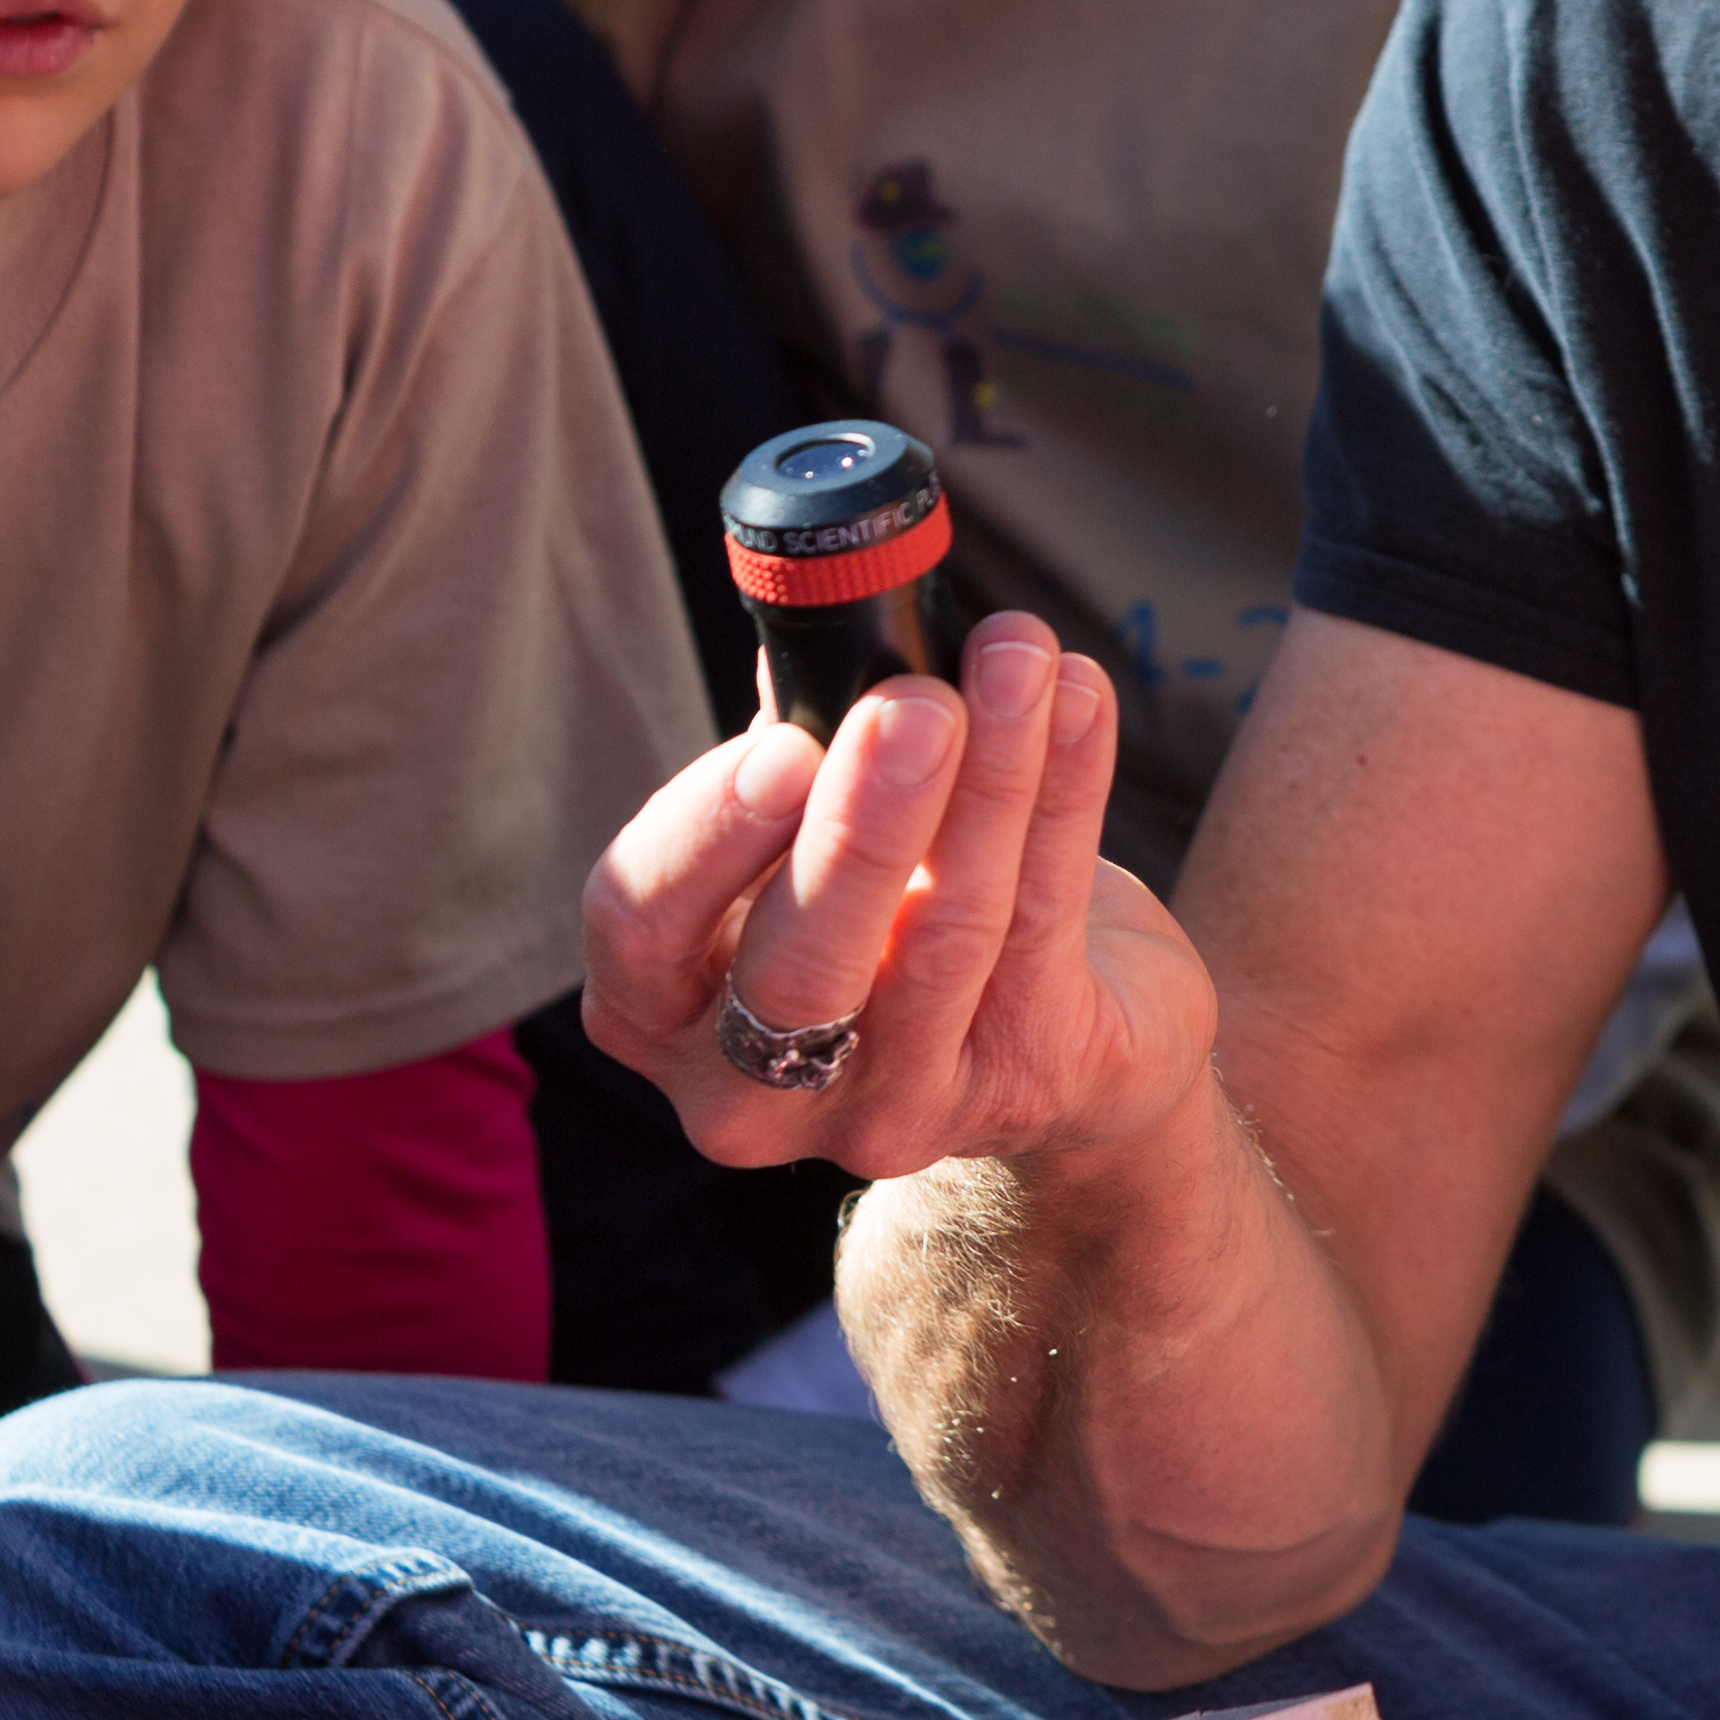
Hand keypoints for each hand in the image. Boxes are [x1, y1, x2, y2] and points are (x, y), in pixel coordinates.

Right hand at [581, 611, 1210, 1183]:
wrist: (1046, 1023)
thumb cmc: (889, 897)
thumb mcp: (808, 826)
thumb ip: (796, 734)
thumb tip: (824, 609)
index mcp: (660, 1009)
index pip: (640, 924)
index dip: (706, 835)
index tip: (785, 746)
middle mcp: (754, 1092)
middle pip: (795, 973)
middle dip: (862, 827)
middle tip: (915, 707)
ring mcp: (895, 1110)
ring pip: (944, 941)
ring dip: (991, 781)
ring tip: (1016, 663)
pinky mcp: (1027, 1087)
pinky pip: (1048, 923)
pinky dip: (1069, 792)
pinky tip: (1078, 700)